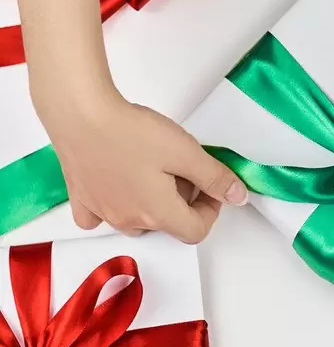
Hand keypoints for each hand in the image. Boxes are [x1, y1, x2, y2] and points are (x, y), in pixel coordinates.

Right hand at [34, 84, 247, 242]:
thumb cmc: (133, 133)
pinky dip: (114, 205)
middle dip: (182, 200)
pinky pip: (100, 216)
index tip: (209, 182)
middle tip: (179, 166)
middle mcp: (130, 222)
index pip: (196, 230)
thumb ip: (215, 177)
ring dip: (152, 202)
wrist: (80, 115)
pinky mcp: (81, 199)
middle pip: (167, 224)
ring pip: (137, 220)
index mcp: (159, 214)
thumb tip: (239, 197)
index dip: (211, 208)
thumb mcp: (186, 151)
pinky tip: (116, 183)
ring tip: (151, 167)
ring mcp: (102, 213)